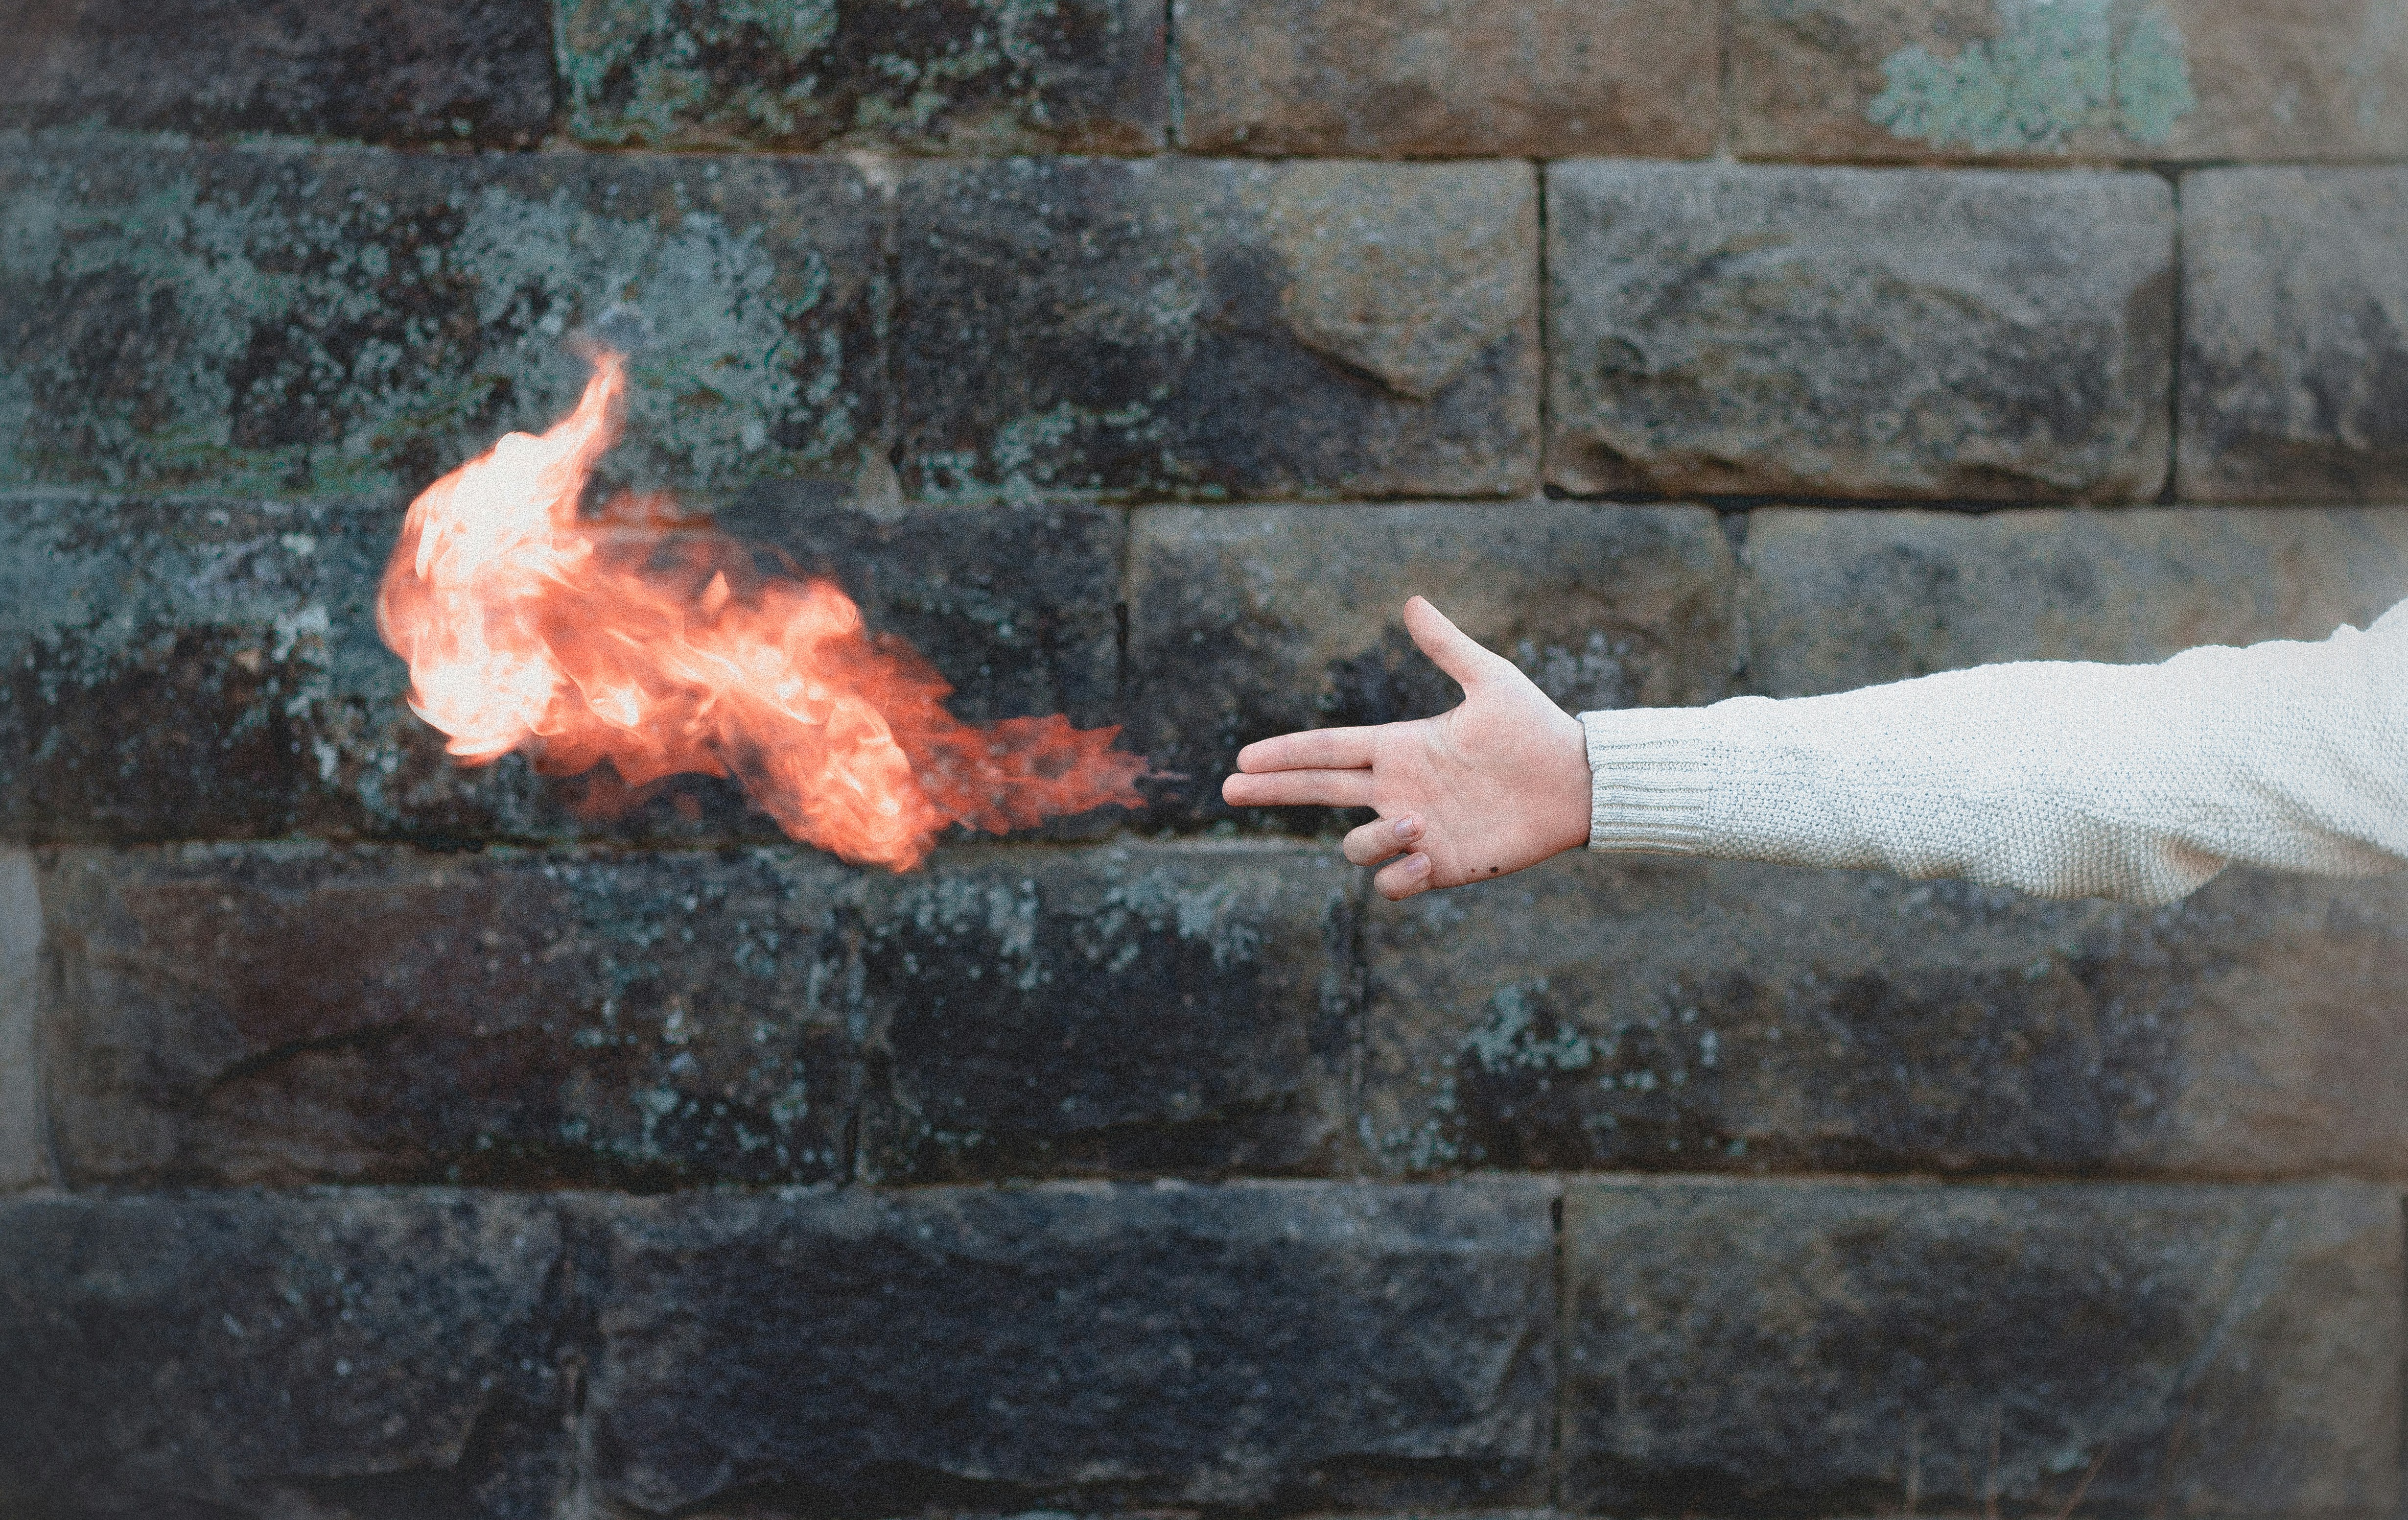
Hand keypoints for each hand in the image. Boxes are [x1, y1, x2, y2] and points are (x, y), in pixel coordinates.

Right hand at [1222, 597, 1591, 899]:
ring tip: (1419, 823)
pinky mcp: (1441, 865)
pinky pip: (1394, 883)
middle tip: (1231, 789)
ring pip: (1357, 846)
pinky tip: (1429, 856)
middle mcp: (1399, 790)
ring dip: (1375, 838)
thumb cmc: (1535, 729)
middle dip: (1274, 792)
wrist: (1577, 781)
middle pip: (1319, 793)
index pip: (1329, 751)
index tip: (1245, 757)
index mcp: (1401, 747)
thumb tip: (1411, 601)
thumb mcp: (1490, 679)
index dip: (1287, 754)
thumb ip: (1447, 646)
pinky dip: (1400, 875)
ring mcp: (1416, 830)